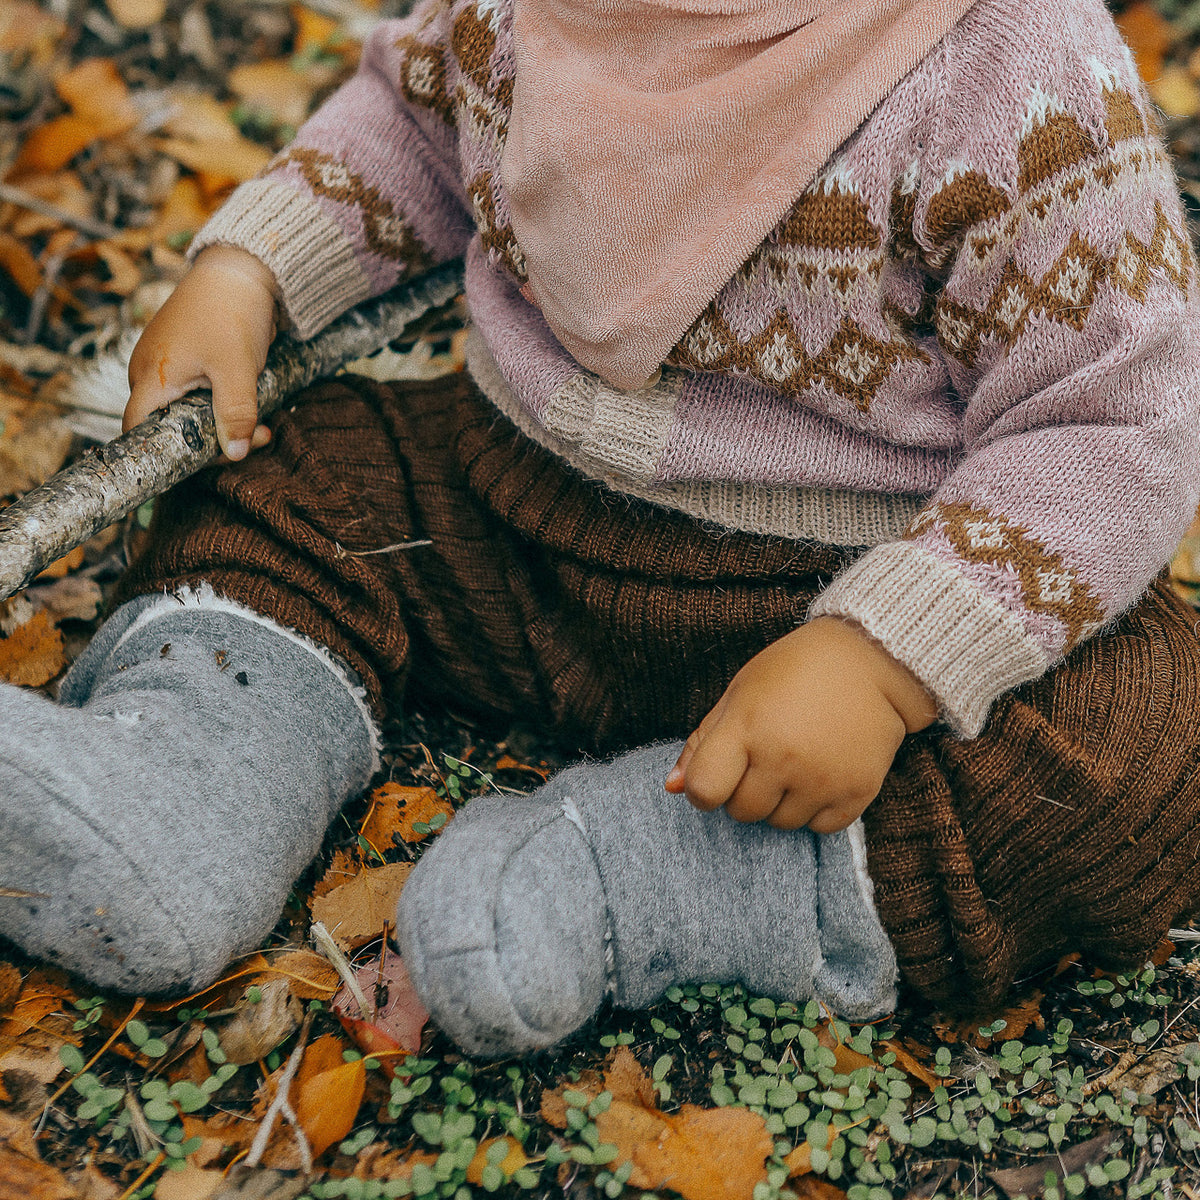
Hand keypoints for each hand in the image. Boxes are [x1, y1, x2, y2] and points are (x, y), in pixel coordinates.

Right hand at [125, 246, 279, 460]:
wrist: (241, 269)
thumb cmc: (231, 313)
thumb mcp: (238, 371)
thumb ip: (236, 415)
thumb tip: (236, 453)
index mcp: (150, 377)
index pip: (138, 431)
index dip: (166, 454)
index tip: (208, 461)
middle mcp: (149, 373)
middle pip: (167, 426)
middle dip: (211, 441)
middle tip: (254, 440)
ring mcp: (166, 364)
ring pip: (186, 411)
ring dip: (222, 423)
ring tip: (261, 426)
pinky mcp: (185, 358)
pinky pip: (196, 393)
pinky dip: (221, 403)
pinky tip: (250, 403)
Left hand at [664, 617, 936, 832]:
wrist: (870, 659)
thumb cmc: (794, 671)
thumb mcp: (740, 693)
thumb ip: (703, 741)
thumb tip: (673, 788)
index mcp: (747, 727)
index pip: (704, 790)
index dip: (703, 788)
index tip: (716, 774)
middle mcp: (783, 757)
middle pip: (741, 812)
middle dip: (743, 792)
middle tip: (764, 758)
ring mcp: (822, 778)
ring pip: (779, 824)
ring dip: (779, 802)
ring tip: (794, 762)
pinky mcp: (857, 792)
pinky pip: (818, 828)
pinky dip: (815, 809)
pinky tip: (820, 774)